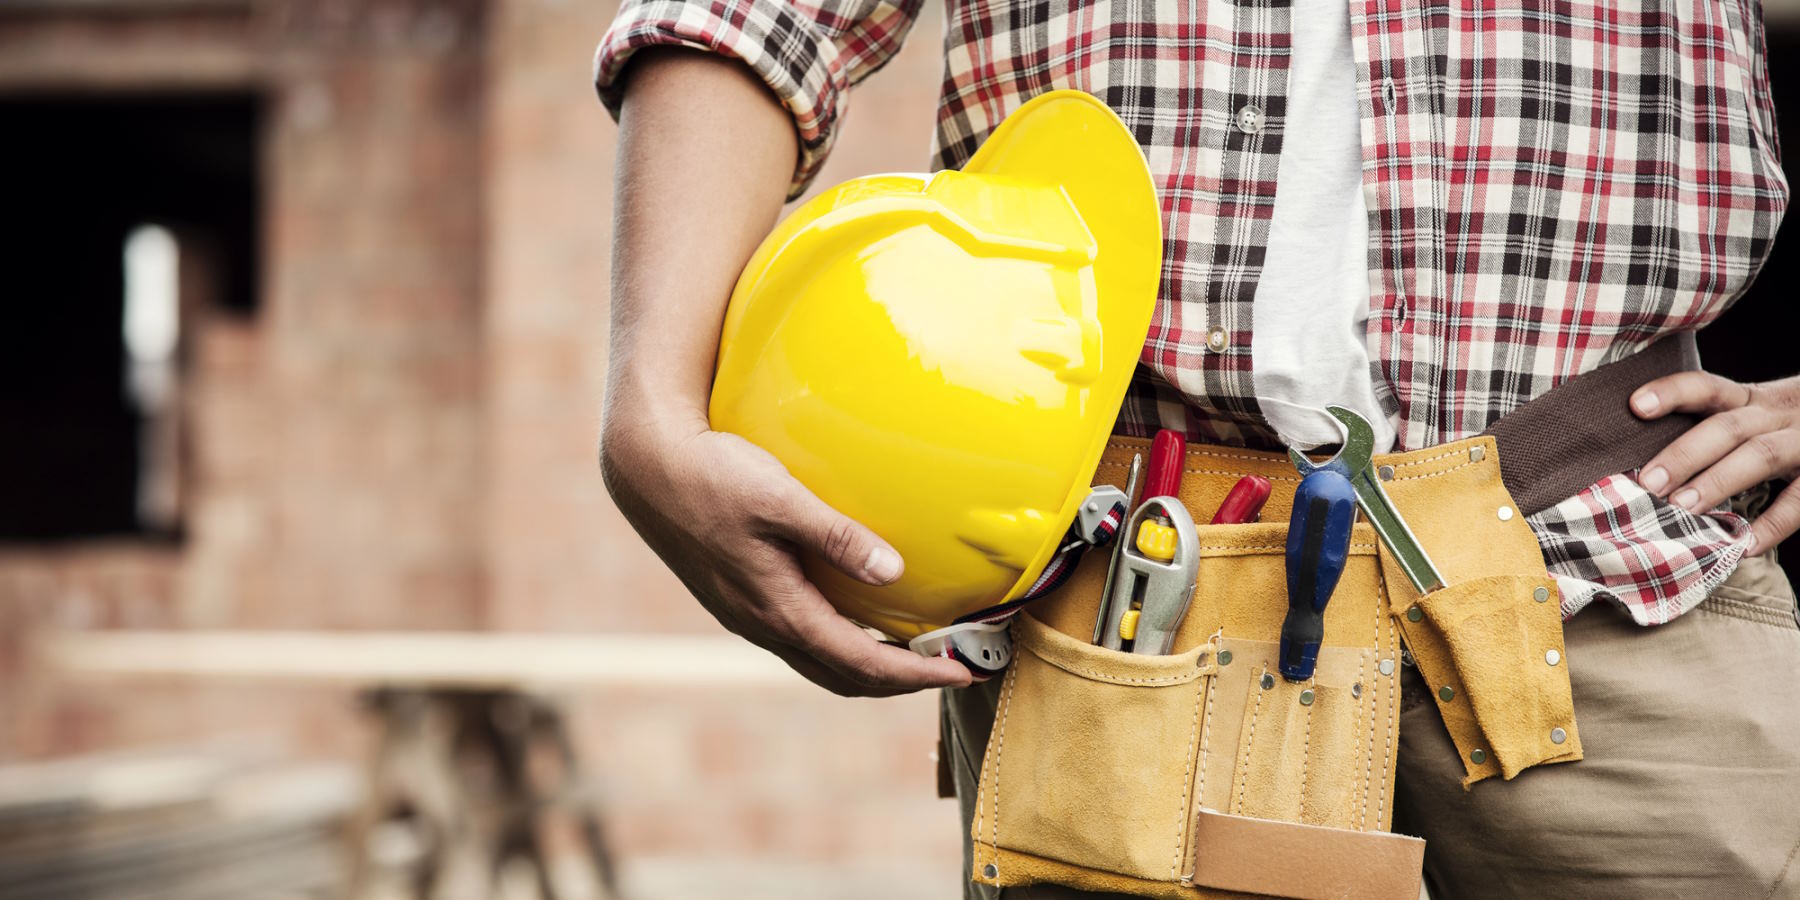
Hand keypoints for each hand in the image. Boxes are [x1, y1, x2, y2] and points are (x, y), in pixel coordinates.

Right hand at [600, 414, 973, 696]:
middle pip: (843, 677)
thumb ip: (837, 536)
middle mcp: (762, 624)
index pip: (861, 663)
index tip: (963, 671)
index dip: (916, 675)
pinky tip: (859, 616)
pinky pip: (800, 640)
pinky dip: (840, 644)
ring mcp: (747, 614)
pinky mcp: (739, 597)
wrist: (645, 468)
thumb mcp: (779, 498)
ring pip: (819, 662)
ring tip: (914, 652)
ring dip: (870, 666)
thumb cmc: (712, 474)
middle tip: (952, 668)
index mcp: (778, 608)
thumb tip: (894, 572)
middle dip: (900, 682)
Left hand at [1631, 372, 1799, 552]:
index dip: (1673, 392)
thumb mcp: (1757, 416)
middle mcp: (1778, 414)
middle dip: (1685, 454)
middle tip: (1649, 483)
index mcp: (1751, 399)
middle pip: (1728, 427)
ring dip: (1719, 482)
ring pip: (1761, 455)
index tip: (1636, 405)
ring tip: (1683, 509)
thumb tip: (1647, 471)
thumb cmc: (1786, 430)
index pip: (1708, 387)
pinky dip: (1772, 525)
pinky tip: (1743, 546)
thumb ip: (1714, 432)